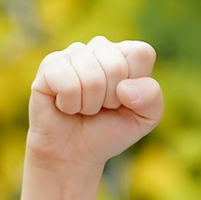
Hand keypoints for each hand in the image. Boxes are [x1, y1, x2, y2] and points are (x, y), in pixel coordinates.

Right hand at [28, 37, 163, 169]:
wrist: (74, 152)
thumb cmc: (110, 129)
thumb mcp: (145, 118)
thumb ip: (151, 98)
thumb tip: (124, 88)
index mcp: (126, 54)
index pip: (141, 53)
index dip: (136, 85)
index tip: (124, 99)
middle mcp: (99, 47)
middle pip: (116, 66)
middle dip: (111, 99)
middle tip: (101, 107)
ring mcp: (73, 54)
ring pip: (92, 78)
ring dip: (89, 105)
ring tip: (83, 107)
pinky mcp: (49, 65)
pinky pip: (67, 84)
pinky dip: (70, 105)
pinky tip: (64, 105)